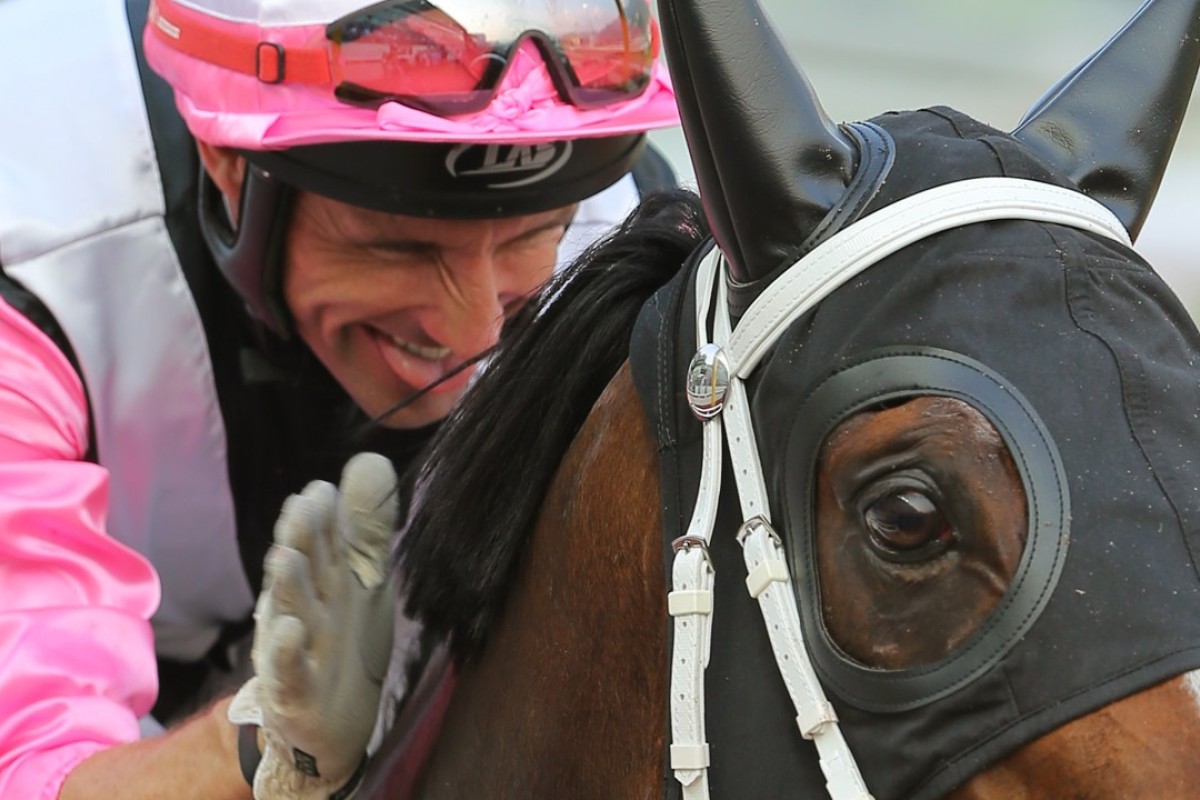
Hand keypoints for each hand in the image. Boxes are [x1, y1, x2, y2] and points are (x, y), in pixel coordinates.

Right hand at [229, 452, 398, 799]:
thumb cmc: (346, 639)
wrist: (334, 721)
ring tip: (285, 556)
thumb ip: (367, 525)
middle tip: (302, 507)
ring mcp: (296, 650)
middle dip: (300, 539)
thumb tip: (370, 458)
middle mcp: (304, 608)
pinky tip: (291, 630)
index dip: (321, 519)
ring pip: (290, 613)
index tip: (321, 490)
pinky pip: (289, 672)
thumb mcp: (364, 578)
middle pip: (301, 570)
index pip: (320, 543)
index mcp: (322, 580)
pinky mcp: (296, 693)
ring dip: (287, 585)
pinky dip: (287, 652)